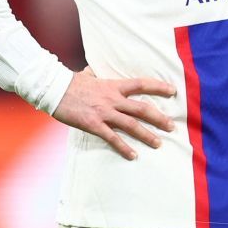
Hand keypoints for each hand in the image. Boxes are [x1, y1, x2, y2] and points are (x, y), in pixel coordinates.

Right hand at [53, 68, 175, 160]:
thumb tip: (92, 71)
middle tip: (172, 126)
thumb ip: (95, 76)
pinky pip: (112, 138)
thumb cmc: (70, 82)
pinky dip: (123, 147)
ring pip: (131, 125)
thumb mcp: (87, 76)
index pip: (141, 84)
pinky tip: (133, 155)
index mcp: (113, 86)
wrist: (54, 89)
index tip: (173, 91)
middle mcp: (113, 99)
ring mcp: (104, 112)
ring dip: (147, 135)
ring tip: (159, 143)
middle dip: (159, 118)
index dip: (159, 87)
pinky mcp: (94, 124)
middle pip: (142, 108)